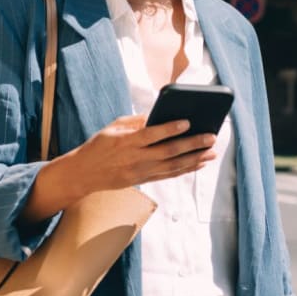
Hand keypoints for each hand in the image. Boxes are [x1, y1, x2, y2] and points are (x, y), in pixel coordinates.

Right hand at [65, 114, 217, 193]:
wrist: (85, 173)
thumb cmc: (100, 145)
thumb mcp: (113, 126)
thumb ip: (136, 121)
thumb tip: (158, 115)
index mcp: (126, 142)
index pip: (151, 135)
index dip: (169, 129)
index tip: (187, 121)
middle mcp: (135, 158)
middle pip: (168, 152)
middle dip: (192, 145)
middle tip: (211, 137)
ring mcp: (141, 172)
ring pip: (173, 166)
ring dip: (195, 159)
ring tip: (212, 152)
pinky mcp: (144, 180)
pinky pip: (169, 175)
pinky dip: (185, 169)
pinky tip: (198, 163)